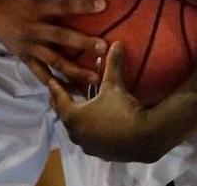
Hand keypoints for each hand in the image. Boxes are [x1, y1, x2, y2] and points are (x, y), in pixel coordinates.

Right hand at [0, 0, 106, 85]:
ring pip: (54, 60)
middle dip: (82, 43)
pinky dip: (55, 85)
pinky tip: (72, 94)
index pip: (63, 6)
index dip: (82, 5)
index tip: (104, 4)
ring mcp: (31, 47)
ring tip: (95, 79)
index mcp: (38, 8)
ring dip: (75, 70)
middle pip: (61, 37)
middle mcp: (35, 29)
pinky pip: (42, 74)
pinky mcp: (26, 59)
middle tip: (103, 47)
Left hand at [33, 42, 147, 161]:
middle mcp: (76, 134)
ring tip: (77, 109)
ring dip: (75, 119)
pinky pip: (89, 140)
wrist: (145, 138)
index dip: (55, 87)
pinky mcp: (100, 154)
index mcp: (73, 116)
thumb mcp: (114, 85)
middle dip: (62, 102)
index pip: (59, 98)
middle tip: (60, 92)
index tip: (51, 79)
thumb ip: (112, 64)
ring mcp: (88, 146)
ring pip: (75, 130)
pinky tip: (94, 126)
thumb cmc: (123, 109)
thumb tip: (116, 43)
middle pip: (64, 115)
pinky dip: (88, 131)